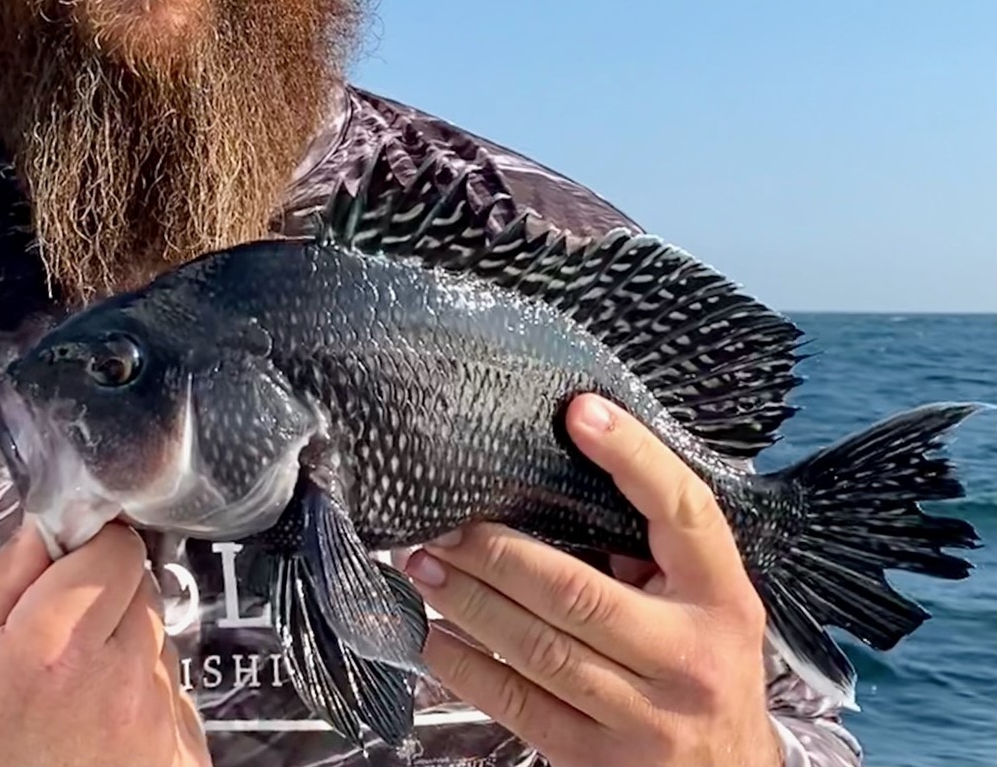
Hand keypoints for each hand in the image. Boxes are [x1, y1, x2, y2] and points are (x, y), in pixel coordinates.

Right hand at [0, 518, 208, 766]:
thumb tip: (44, 528)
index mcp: (54, 645)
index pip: (117, 547)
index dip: (92, 548)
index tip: (70, 565)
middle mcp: (119, 676)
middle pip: (142, 587)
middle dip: (107, 597)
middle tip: (61, 640)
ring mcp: (157, 718)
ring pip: (159, 638)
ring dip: (127, 648)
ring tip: (74, 695)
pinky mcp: (182, 753)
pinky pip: (176, 693)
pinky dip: (146, 698)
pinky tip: (100, 728)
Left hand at [403, 396, 783, 766]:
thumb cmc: (706, 667)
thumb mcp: (706, 604)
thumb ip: (652, 549)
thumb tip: (553, 476)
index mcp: (720, 598)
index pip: (682, 511)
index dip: (633, 457)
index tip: (580, 411)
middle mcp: (687, 658)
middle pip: (576, 591)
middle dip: (496, 552)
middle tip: (443, 522)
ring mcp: (643, 718)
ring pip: (538, 649)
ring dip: (467, 601)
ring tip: (421, 564)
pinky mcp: (598, 762)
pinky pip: (518, 706)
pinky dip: (466, 666)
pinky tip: (431, 634)